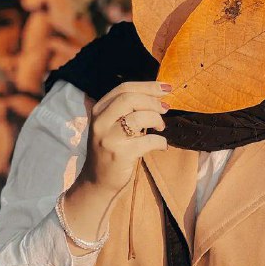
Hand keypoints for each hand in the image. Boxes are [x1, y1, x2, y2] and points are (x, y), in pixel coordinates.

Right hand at [82, 81, 170, 196]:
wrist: (98, 180)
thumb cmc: (111, 148)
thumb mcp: (111, 124)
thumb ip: (127, 109)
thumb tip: (159, 95)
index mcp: (99, 110)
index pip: (123, 88)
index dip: (147, 86)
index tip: (166, 88)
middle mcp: (100, 122)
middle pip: (129, 99)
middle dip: (152, 101)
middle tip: (165, 108)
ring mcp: (109, 139)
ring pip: (138, 118)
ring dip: (156, 119)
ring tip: (161, 127)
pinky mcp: (120, 155)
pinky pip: (148, 141)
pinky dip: (160, 141)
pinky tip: (162, 144)